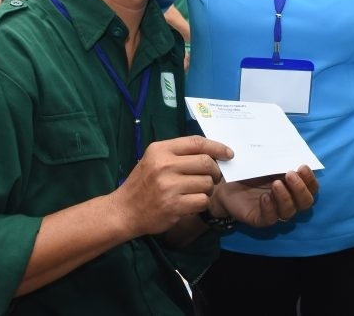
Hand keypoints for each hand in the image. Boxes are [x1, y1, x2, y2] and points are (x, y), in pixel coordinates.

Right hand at [111, 136, 232, 236]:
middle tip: (214, 177)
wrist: (124, 211)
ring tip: (198, 191)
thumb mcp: (154, 160)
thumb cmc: (142, 183)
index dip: (216, 147)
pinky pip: (202, 201)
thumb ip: (178, 153)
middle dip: (215, 170)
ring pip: (206, 183)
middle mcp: (164, 165)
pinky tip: (193, 203)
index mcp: (160, 150)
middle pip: (206, 162)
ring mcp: (169, 186)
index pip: (196, 142)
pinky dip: (202, 202)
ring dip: (208, 189)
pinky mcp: (174, 205)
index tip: (228, 153)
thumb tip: (211, 151)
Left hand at [211, 165, 318, 227]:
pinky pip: (270, 218)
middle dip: (300, 188)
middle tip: (290, 174)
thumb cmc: (248, 170)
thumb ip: (279, 160)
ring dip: (285, 197)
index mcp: (292, 186)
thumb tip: (292, 148)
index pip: (311, 187)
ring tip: (275, 184)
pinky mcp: (259, 219)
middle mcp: (287, 200)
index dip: (310, 179)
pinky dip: (270, 208)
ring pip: (289, 212)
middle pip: (305, 202)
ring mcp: (274, 211)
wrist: (223, 182)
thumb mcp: (265, 162)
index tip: (302, 166)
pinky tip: (264, 197)